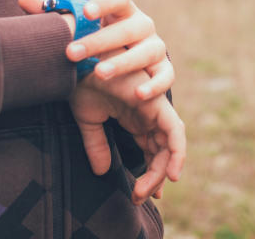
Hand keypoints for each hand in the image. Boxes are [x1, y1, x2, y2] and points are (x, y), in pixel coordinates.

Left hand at [18, 0, 174, 100]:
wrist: (130, 65)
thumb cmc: (98, 43)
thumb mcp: (79, 31)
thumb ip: (53, 14)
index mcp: (123, 11)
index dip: (104, 3)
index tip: (84, 13)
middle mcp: (143, 26)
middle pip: (129, 27)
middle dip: (101, 40)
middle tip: (72, 53)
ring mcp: (156, 48)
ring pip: (147, 51)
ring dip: (124, 62)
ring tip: (100, 74)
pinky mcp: (164, 70)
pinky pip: (166, 77)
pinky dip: (155, 85)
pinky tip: (138, 95)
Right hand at [70, 69, 184, 203]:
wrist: (78, 57)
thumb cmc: (80, 80)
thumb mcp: (88, 119)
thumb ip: (96, 144)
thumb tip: (101, 172)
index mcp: (135, 115)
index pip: (151, 148)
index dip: (150, 172)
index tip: (139, 194)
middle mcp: (148, 111)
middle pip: (162, 149)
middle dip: (155, 176)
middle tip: (139, 197)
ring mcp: (154, 106)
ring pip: (170, 144)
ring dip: (162, 170)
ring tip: (146, 191)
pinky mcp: (156, 102)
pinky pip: (174, 131)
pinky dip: (176, 151)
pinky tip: (168, 174)